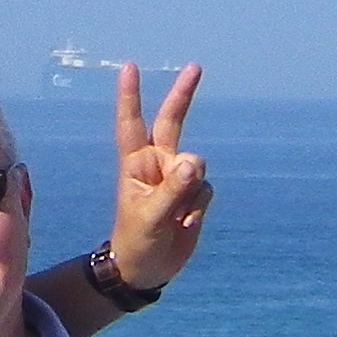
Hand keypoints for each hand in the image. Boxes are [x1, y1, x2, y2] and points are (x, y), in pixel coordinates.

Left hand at [101, 62, 210, 296]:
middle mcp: (157, 163)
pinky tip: (184, 224)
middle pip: (172, 122)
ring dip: (191, 193)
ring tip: (175, 219)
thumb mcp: (152, 218)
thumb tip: (195, 162)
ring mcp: (176, 177)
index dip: (130, 96)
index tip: (129, 67)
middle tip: (196, 66)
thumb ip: (173, 190)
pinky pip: (206, 191)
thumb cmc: (137, 241)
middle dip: (183, 94)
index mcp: (136, 164)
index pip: (132, 124)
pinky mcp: (193, 193)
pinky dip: (198, 209)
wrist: (147, 269)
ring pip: (198, 167)